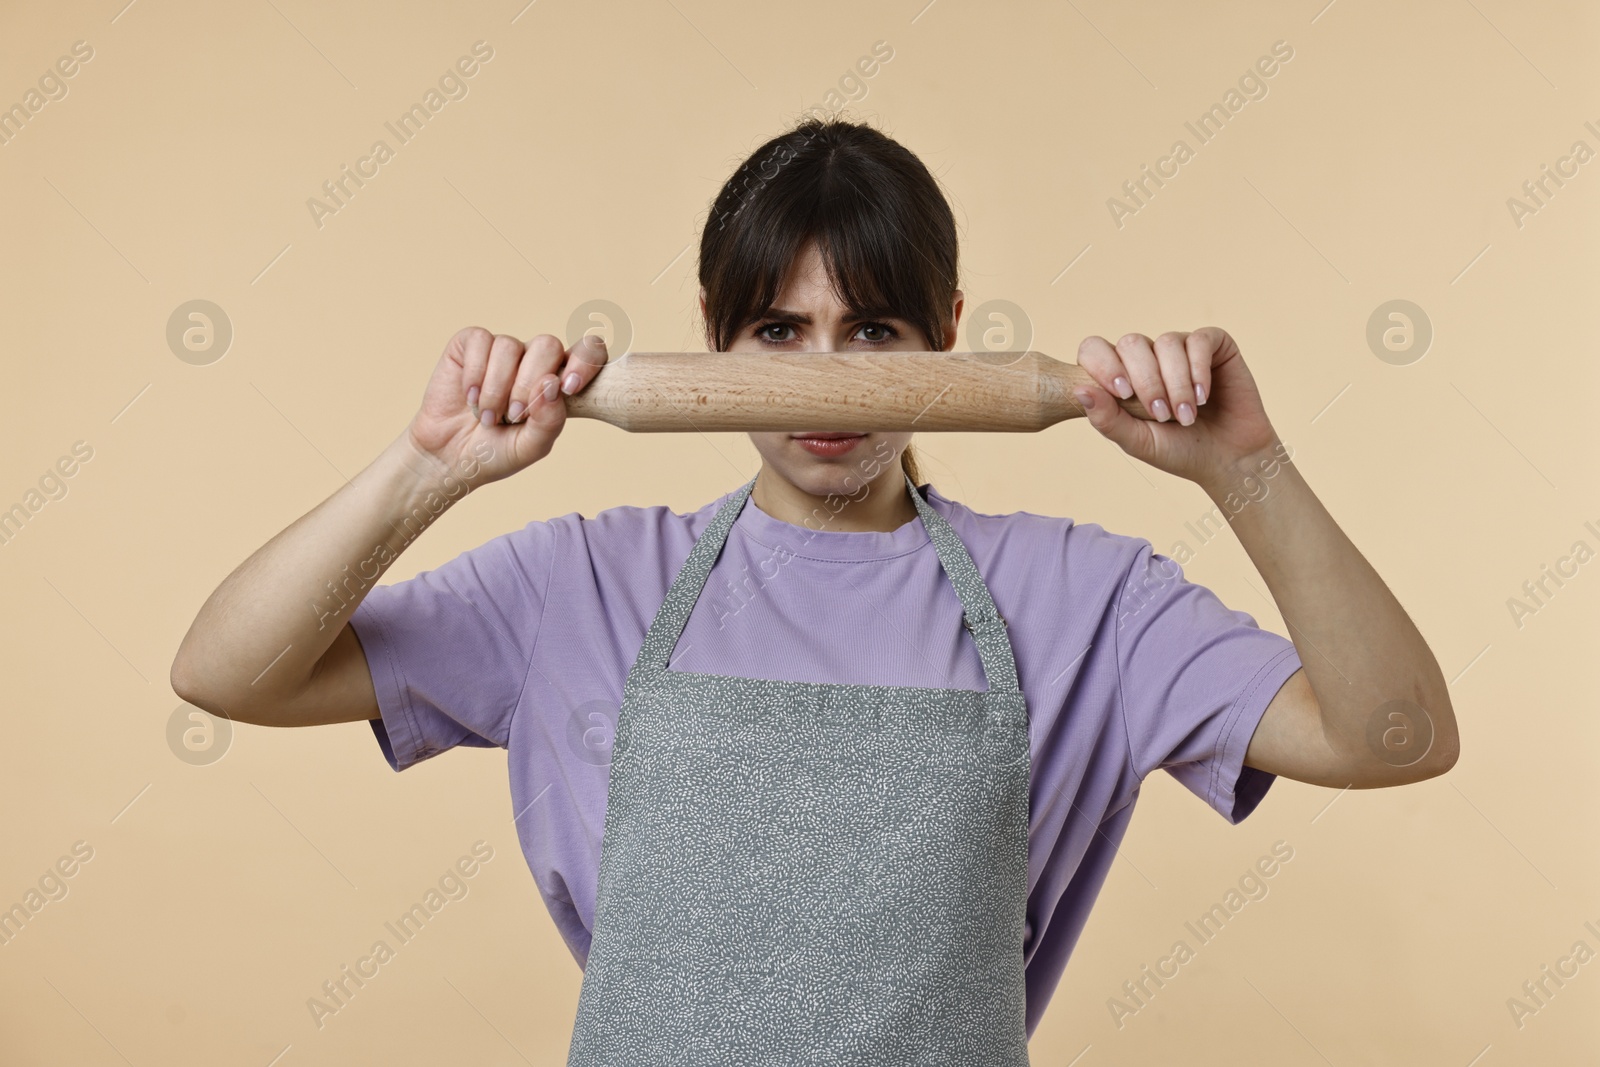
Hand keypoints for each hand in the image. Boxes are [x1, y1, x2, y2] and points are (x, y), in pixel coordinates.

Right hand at [406, 327, 608, 485]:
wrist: (449, 457)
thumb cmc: (495, 452)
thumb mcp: (530, 446)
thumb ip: (550, 420)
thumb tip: (553, 383)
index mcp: (557, 381)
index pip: (587, 352)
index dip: (585, 360)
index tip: (569, 387)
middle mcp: (532, 360)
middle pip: (547, 345)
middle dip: (528, 384)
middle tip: (513, 415)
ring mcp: (502, 350)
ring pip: (510, 346)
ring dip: (496, 388)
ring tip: (486, 416)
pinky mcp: (470, 345)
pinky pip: (480, 340)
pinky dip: (474, 374)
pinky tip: (469, 396)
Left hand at [1073, 327, 1279, 486]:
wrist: (1228, 459)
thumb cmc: (1179, 450)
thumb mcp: (1137, 441)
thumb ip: (1107, 418)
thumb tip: (1079, 390)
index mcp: (1120, 375)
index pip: (1094, 349)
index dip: (1103, 365)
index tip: (1122, 394)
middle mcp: (1148, 357)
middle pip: (1131, 343)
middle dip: (1146, 381)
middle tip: (1161, 414)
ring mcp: (1180, 349)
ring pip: (1166, 343)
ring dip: (1175, 383)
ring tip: (1186, 414)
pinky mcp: (1213, 346)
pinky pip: (1199, 340)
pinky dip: (1198, 369)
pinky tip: (1203, 397)